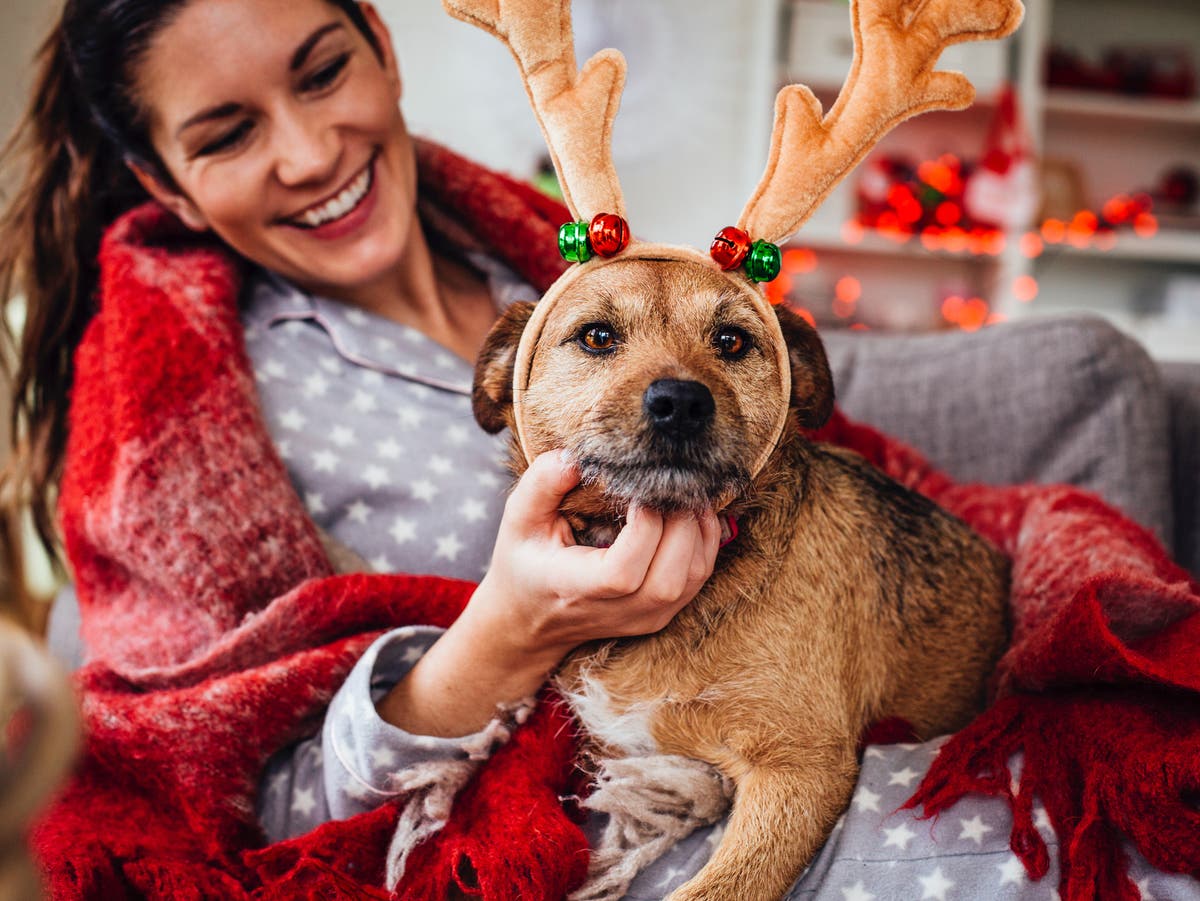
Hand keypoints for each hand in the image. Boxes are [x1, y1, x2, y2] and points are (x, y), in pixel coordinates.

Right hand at [377, 451, 720, 736]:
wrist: (530, 622)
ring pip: (693, 576)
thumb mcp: (518, 521)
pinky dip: (705, 541)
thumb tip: (574, 458)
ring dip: (698, 528)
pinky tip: (693, 511)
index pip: (625, 571)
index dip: (645, 525)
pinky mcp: (662, 613)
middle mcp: (618, 612)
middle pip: (671, 575)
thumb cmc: (525, 564)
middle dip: (681, 520)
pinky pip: (699, 577)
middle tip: (673, 480)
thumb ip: (541, 485)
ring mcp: (645, 617)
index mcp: (578, 590)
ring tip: (685, 491)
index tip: (640, 487)